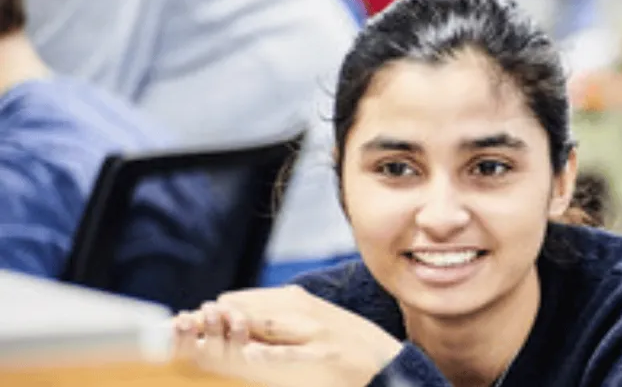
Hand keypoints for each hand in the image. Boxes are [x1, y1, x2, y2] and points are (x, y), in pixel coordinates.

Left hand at [172, 286, 403, 386]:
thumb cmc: (348, 344)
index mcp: (297, 301)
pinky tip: (251, 355)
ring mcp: (315, 333)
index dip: (212, 314)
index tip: (189, 325)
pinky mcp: (325, 355)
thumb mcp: (313, 320)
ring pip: (264, 327)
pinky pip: (290, 355)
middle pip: (246, 311)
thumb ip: (276, 314)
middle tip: (186, 328)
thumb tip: (228, 310)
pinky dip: (269, 354)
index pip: (241, 301)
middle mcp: (303, 311)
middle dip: (214, 322)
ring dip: (233, 332)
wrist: (391, 365)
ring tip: (206, 335)